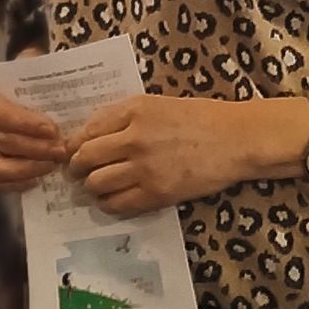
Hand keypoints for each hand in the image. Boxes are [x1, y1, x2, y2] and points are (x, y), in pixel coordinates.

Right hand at [0, 75, 64, 192]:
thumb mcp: (26, 68)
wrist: (6, 92)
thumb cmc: (20, 81)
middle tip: (61, 150)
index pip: (1, 113)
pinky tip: (38, 178)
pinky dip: (17, 183)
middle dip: (35, 148)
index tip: (53, 130)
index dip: (27, 124)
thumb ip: (37, 74)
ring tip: (52, 164)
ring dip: (27, 168)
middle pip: (3, 141)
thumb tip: (59, 80)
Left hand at [68, 94, 306, 218]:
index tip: (73, 152)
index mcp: (135, 110)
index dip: (74, 145)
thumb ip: (124, 116)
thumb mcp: (159, 104)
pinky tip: (115, 198)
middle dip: (77, 168)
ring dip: (93, 187)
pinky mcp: (155, 193)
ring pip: (96, 184)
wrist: (235, 139)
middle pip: (85, 159)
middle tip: (79, 172)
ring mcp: (144, 168)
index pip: (87, 130)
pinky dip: (109, 203)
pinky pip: (117, 204)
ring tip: (99, 185)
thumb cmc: (200, 118)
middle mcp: (134, 138)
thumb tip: (90, 133)